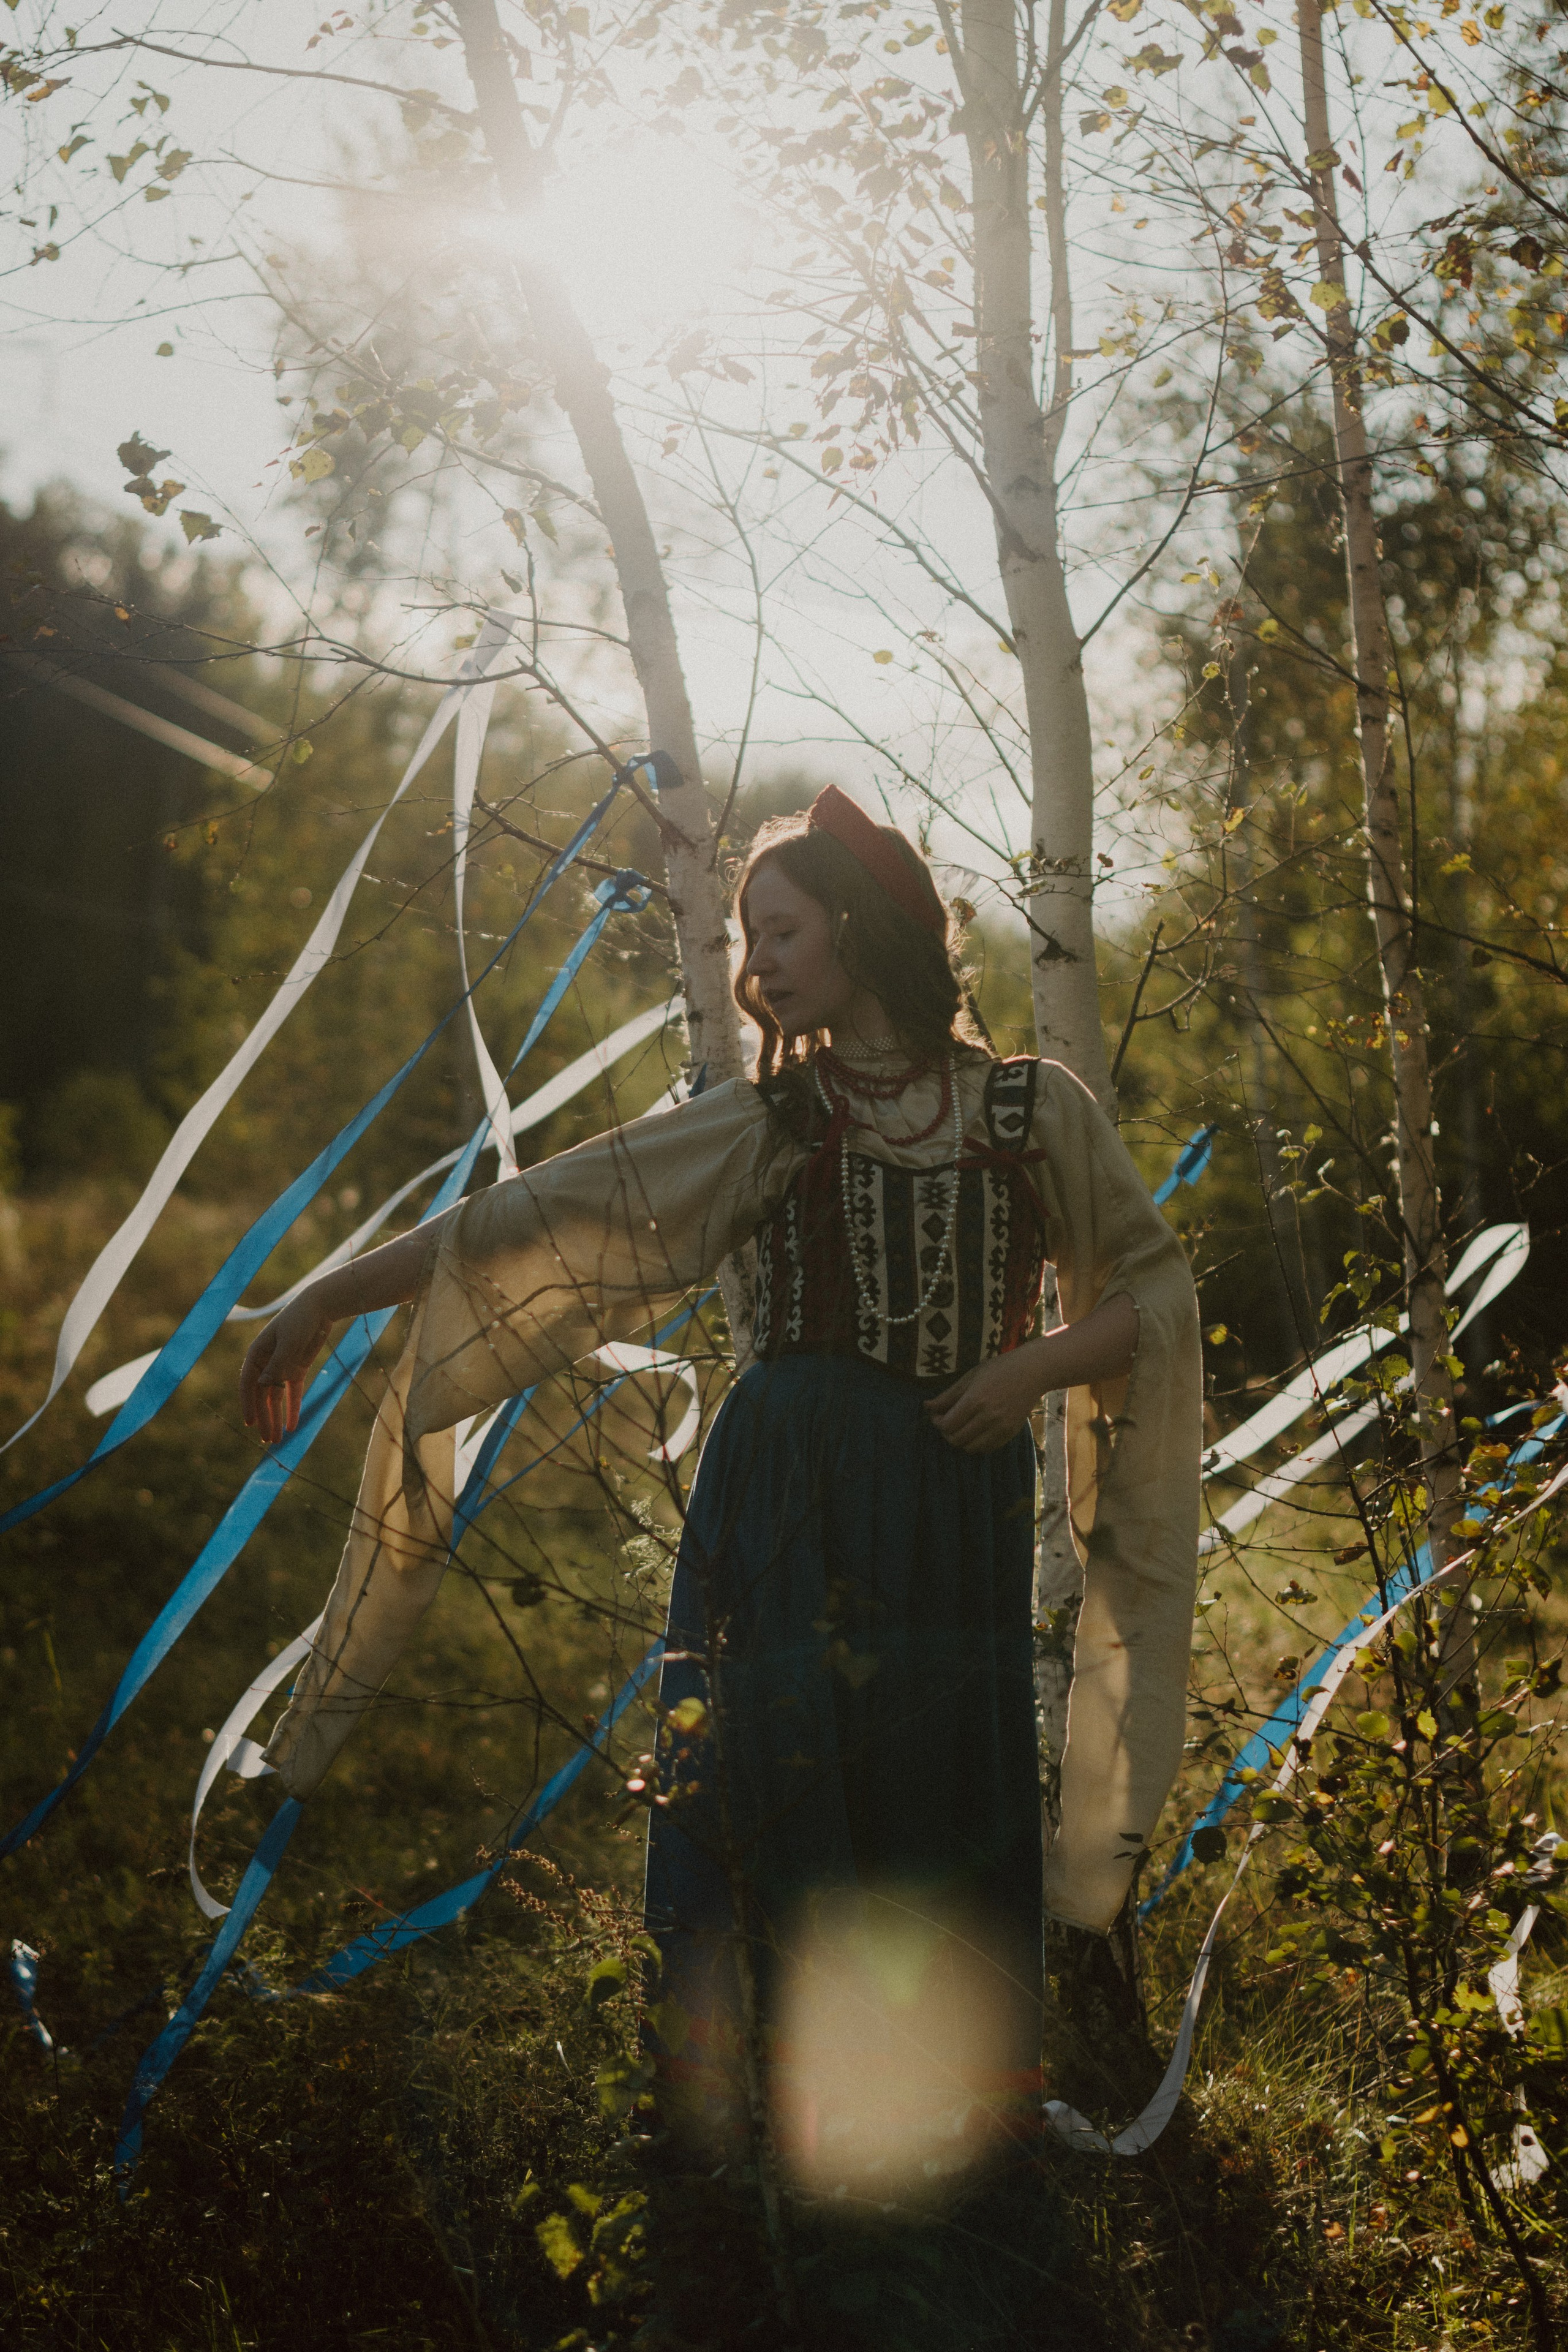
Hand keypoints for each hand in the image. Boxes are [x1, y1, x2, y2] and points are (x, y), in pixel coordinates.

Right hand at [240, 1292, 336, 1444]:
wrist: (322, 1306)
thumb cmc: (301, 1320)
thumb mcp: (289, 1342)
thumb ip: (278, 1364)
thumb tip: (262, 1385)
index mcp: (257, 1354)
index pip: (248, 1384)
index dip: (248, 1404)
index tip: (250, 1423)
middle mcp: (266, 1362)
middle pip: (262, 1395)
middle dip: (264, 1417)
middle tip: (267, 1440)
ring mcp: (281, 1366)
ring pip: (276, 1397)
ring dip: (276, 1418)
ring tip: (277, 1440)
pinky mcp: (296, 1368)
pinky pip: (292, 1393)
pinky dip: (292, 1408)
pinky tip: (292, 1426)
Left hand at [924, 1349, 1043, 1455]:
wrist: (1032, 1373)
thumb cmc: (998, 1369)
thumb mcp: (970, 1377)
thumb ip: (948, 1395)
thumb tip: (927, 1406)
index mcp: (975, 1400)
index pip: (947, 1424)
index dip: (937, 1423)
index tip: (937, 1416)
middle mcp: (988, 1417)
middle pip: (956, 1439)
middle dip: (946, 1433)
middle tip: (947, 1422)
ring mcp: (1001, 1427)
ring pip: (971, 1448)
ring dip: (961, 1441)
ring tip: (961, 1427)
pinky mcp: (1010, 1433)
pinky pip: (987, 1449)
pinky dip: (977, 1444)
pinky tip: (976, 1431)